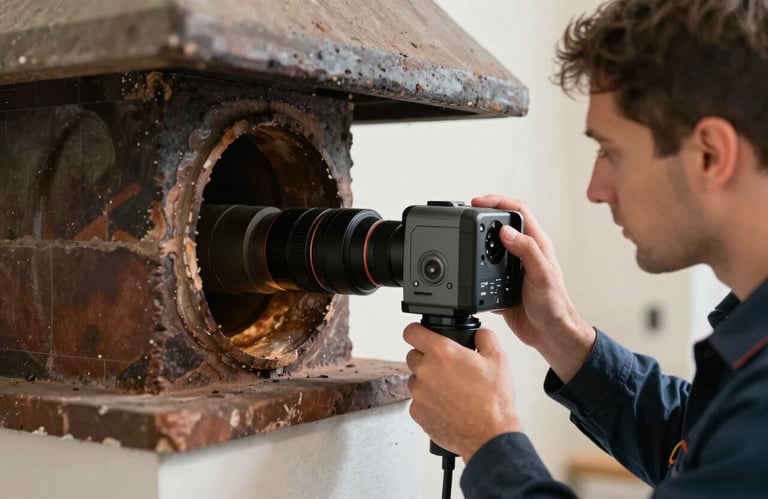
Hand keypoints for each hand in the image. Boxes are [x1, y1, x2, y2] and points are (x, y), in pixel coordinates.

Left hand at [404, 323, 520, 462]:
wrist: (489, 435)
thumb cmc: (493, 401)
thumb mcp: (498, 359)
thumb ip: (485, 338)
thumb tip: (479, 334)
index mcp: (442, 353)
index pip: (412, 332)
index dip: (417, 331)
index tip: (421, 334)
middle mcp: (425, 371)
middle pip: (413, 356)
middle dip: (427, 359)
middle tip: (447, 368)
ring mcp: (419, 393)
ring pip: (415, 379)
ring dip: (427, 381)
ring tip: (450, 390)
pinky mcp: (417, 413)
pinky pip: (418, 401)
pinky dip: (428, 402)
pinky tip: (447, 405)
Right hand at [472, 194, 595, 382]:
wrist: (549, 334)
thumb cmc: (555, 306)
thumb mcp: (542, 275)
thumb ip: (526, 250)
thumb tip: (506, 232)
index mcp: (537, 244)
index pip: (517, 211)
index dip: (498, 201)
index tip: (478, 202)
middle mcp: (523, 253)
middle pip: (500, 224)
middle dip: (483, 216)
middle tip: (466, 214)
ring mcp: (511, 268)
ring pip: (490, 246)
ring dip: (477, 241)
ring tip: (464, 236)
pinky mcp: (501, 284)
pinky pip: (483, 270)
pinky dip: (474, 267)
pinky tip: (467, 267)